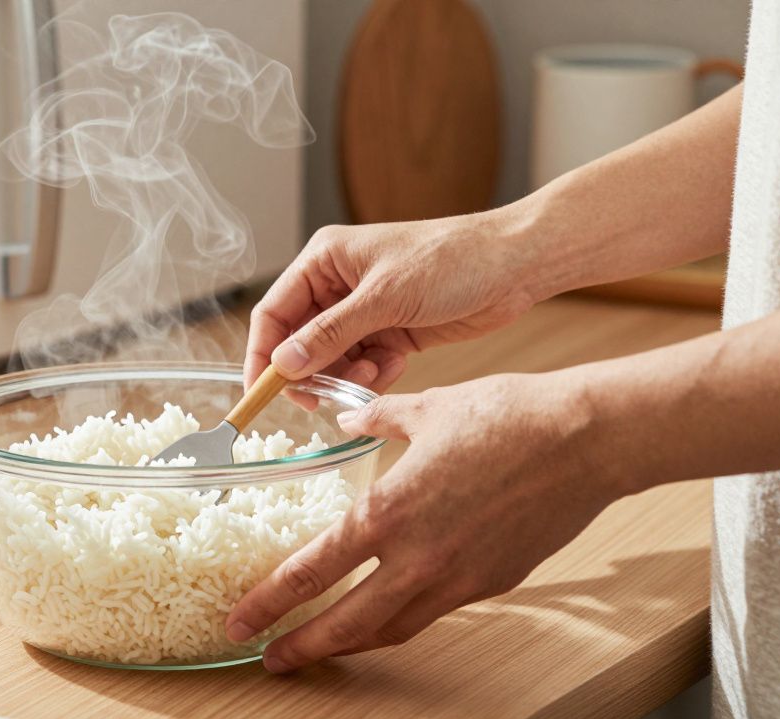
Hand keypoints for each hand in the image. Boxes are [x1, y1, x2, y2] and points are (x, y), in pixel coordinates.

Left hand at [224, 371, 627, 672]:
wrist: (585, 440)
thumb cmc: (506, 416)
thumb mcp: (426, 407)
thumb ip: (377, 419)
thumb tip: (349, 418)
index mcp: (387, 513)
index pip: (310, 573)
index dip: (268, 603)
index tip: (241, 622)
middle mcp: (416, 558)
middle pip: (345, 624)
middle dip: (301, 647)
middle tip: (270, 659)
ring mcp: (458, 579)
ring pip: (391, 629)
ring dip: (351, 643)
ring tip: (322, 648)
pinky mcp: (493, 584)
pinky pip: (435, 611)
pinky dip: (403, 618)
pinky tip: (390, 612)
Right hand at [246, 209, 538, 392]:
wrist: (515, 266)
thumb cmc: (451, 260)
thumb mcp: (384, 298)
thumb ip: (330, 334)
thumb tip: (284, 365)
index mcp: (325, 260)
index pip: (274, 313)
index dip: (264, 354)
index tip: (264, 392)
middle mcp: (338, 285)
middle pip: (300, 342)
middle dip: (313, 370)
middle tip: (325, 397)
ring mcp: (365, 310)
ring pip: (333, 359)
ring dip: (348, 376)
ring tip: (376, 372)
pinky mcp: (391, 331)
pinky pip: (364, 365)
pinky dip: (375, 375)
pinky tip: (397, 364)